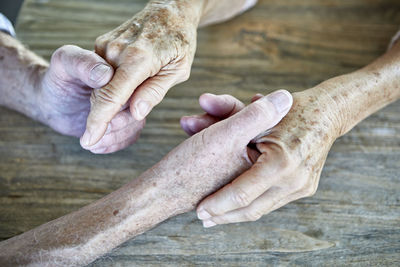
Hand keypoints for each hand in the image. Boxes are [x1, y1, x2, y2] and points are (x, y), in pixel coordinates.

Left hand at [38, 45, 144, 153]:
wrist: (52, 99)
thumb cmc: (57, 77)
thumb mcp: (64, 62)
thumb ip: (83, 63)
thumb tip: (106, 74)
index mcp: (123, 63)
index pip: (130, 83)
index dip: (118, 102)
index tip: (106, 119)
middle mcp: (131, 83)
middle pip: (137, 107)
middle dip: (116, 123)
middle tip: (92, 132)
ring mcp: (131, 103)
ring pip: (136, 123)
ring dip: (114, 137)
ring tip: (90, 141)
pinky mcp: (127, 120)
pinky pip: (132, 135)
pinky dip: (115, 143)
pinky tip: (97, 144)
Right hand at [81, 1, 201, 147]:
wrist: (169, 11)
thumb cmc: (179, 42)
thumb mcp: (178, 70)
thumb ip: (154, 92)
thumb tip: (136, 113)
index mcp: (138, 59)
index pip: (111, 97)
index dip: (98, 122)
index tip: (89, 140)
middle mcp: (116, 51)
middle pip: (102, 96)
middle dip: (110, 116)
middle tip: (131, 119)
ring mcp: (105, 46)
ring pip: (100, 87)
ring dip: (113, 102)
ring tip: (138, 96)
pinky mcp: (101, 45)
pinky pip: (101, 76)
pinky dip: (112, 87)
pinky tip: (130, 85)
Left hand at [181, 89, 339, 226]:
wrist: (328, 114)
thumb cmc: (291, 110)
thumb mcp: (260, 114)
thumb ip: (230, 117)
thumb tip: (193, 112)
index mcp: (281, 162)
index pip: (241, 193)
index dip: (218, 204)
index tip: (199, 210)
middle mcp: (294, 180)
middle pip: (251, 209)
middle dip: (224, 216)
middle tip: (204, 219)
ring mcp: (302, 187)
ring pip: (262, 210)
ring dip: (237, 215)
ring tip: (215, 217)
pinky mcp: (305, 189)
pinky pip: (272, 202)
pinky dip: (252, 205)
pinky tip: (237, 208)